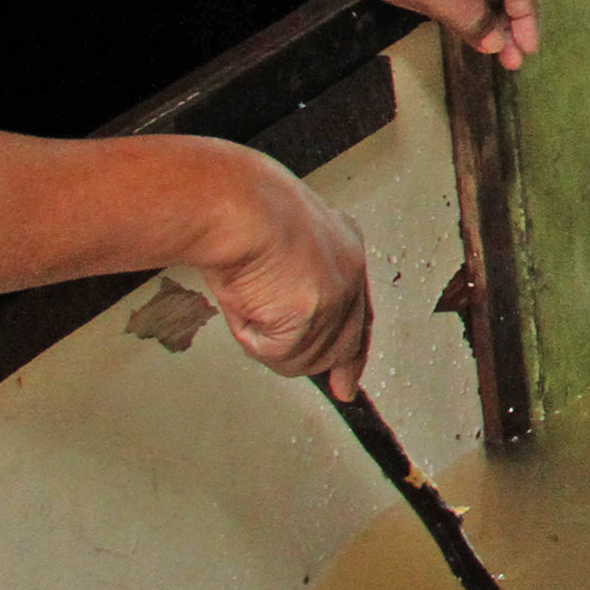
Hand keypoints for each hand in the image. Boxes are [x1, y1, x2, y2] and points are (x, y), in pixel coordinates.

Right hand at [188, 147, 374, 397]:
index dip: (351, 351)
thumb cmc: (238, 210)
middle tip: (333, 385)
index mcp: (343, 247)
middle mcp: (349, 273)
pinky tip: (247, 303)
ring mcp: (334, 298)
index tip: (348, 382)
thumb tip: (278, 323)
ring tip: (250, 301)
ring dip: (270, 342)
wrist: (232, 204)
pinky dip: (253, 338)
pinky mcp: (313, 318)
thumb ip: (288, 284)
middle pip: (343, 343)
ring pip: (306, 357)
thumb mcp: (274, 245)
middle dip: (326, 366)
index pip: (357, 313)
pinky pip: (278, 354)